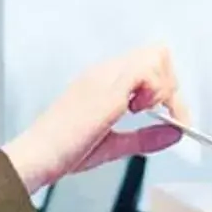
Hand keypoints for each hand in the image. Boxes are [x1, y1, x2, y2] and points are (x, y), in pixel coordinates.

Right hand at [0, 44, 186, 192]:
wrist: (38, 157)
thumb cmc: (62, 152)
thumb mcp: (114, 145)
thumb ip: (145, 138)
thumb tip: (174, 132)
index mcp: (102, 81)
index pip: (147, 64)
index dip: (166, 88)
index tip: (171, 116)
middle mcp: (104, 73)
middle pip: (157, 54)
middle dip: (171, 85)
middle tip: (167, 114)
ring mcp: (105, 77)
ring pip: (156, 56)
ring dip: (164, 87)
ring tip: (151, 112)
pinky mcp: (107, 88)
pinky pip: (148, 70)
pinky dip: (156, 92)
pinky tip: (141, 111)